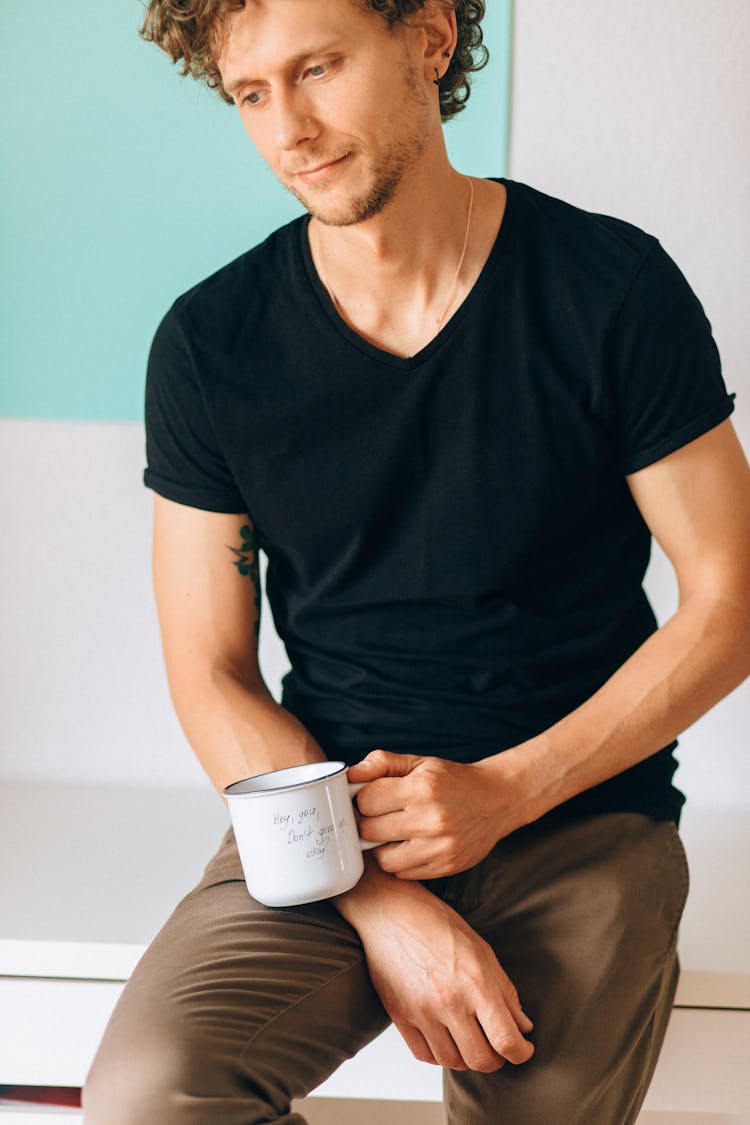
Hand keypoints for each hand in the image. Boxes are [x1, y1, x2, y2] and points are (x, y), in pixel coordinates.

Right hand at [341, 871, 533, 1071]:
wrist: (391, 912)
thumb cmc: (438, 925)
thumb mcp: (482, 951)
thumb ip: (506, 992)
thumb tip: (523, 1027)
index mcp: (476, 983)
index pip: (506, 1040)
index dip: (521, 1053)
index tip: (523, 1049)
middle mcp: (449, 1001)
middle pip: (481, 1060)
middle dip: (496, 1059)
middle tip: (497, 1046)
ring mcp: (422, 1011)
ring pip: (452, 1062)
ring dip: (466, 1057)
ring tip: (470, 1039)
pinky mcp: (400, 1016)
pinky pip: (425, 1055)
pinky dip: (440, 1054)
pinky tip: (446, 1038)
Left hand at [348, 749, 526, 878]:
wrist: (497, 800)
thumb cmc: (452, 780)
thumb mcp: (419, 763)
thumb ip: (382, 763)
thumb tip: (349, 773)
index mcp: (422, 788)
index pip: (367, 800)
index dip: (364, 797)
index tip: (373, 796)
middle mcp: (431, 820)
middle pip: (370, 830)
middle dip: (369, 822)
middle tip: (380, 815)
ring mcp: (440, 847)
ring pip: (383, 859)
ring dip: (381, 846)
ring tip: (392, 833)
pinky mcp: (446, 867)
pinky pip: (404, 873)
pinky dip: (400, 862)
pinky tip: (409, 845)